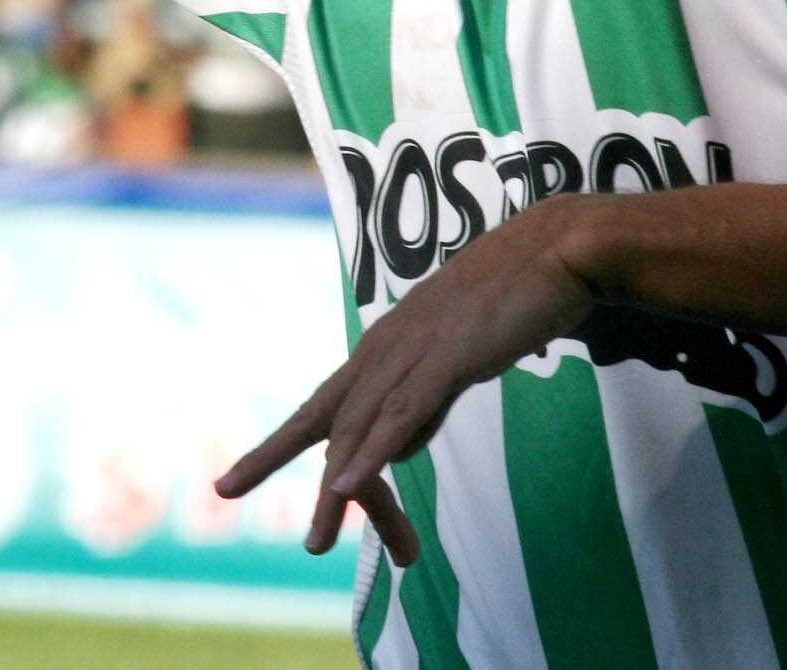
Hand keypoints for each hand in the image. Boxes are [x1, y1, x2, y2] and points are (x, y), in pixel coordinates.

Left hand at [213, 195, 600, 565]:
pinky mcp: (449, 357)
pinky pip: (403, 413)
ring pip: (359, 424)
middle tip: (227, 491)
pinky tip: (348, 485)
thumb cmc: (516, 298)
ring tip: (317, 537)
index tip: (234, 474)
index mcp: (389, 345)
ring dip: (335, 486)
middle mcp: (389, 346)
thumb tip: (402, 444)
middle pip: (325, 413)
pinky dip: (374, 453)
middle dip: (275, 456)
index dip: (279, 438)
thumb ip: (427, 397)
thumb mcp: (458, 358)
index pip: (324, 400)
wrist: (559, 249)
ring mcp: (415, 350)